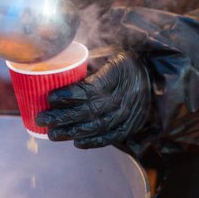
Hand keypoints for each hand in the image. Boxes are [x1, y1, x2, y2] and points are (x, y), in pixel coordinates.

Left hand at [35, 51, 151, 148]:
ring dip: (73, 132)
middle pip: (89, 110)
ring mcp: (129, 113)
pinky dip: (94, 142)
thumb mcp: (109, 54)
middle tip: (42, 118)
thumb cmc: (125, 63)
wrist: (156, 76)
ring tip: (52, 134)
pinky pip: (111, 137)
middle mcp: (125, 95)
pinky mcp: (131, 125)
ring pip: (97, 126)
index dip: (68, 95)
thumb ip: (88, 64)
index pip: (90, 88)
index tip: (50, 96)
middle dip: (63, 116)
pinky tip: (77, 143)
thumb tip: (55, 70)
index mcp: (118, 73)